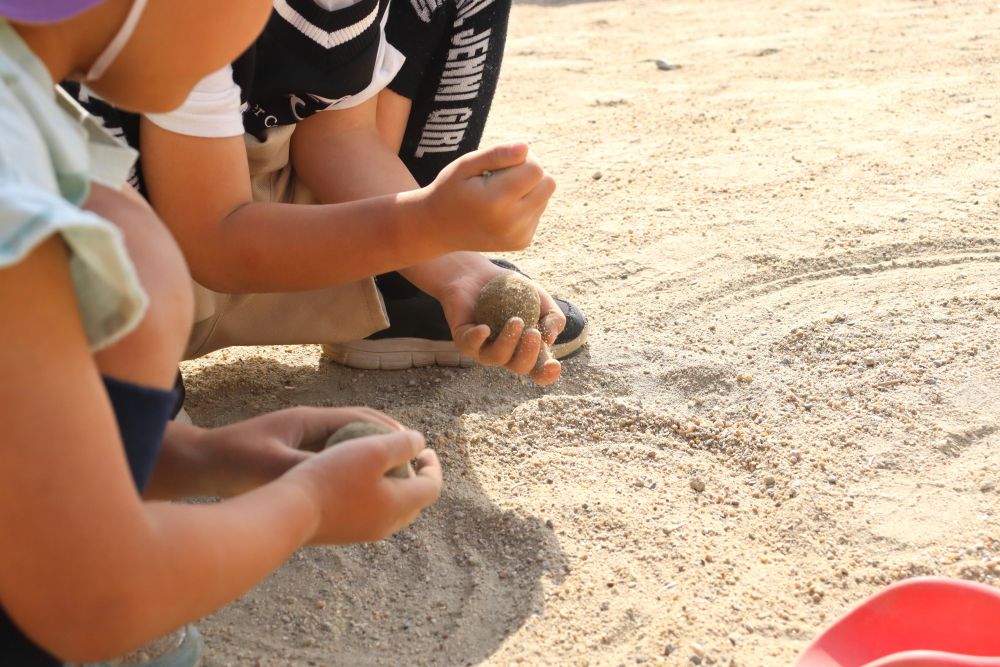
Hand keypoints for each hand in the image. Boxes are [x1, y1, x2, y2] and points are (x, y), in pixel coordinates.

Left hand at [193, 406, 403, 497]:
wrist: (198, 464)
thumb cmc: (230, 462)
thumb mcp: (269, 466)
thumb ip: (303, 468)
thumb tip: (340, 472)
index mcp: (308, 420)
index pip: (359, 418)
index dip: (389, 430)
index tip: (414, 443)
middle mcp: (309, 424)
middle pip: (360, 424)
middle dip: (390, 436)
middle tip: (416, 456)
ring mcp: (303, 437)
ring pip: (349, 438)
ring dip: (375, 448)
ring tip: (399, 468)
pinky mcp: (296, 453)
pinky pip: (335, 453)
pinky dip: (356, 461)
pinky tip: (364, 482)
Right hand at [282, 429, 441, 543]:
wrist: (289, 513)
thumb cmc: (332, 477)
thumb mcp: (372, 449)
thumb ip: (402, 444)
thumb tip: (420, 443)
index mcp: (399, 505)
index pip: (431, 487)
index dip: (433, 466)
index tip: (426, 449)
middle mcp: (386, 525)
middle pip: (415, 503)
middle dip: (418, 481)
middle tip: (410, 460)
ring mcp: (364, 533)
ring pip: (393, 512)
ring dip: (396, 490)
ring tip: (385, 469)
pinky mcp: (343, 534)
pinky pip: (371, 515)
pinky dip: (376, 498)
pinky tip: (357, 482)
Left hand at [409, 254, 564, 385]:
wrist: (479, 274)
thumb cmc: (513, 290)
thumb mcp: (541, 299)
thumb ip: (554, 317)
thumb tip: (548, 338)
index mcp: (526, 349)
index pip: (539, 370)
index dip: (547, 374)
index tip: (554, 365)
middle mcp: (505, 354)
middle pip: (519, 367)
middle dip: (529, 354)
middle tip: (532, 332)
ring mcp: (483, 349)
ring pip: (496, 358)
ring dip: (508, 343)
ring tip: (516, 321)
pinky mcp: (464, 339)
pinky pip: (470, 344)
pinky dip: (478, 338)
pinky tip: (485, 329)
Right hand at [419, 143, 556, 252]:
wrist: (438, 229)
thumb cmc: (451, 190)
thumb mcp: (465, 165)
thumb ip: (496, 154)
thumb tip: (526, 147)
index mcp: (496, 202)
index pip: (536, 169)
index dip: (522, 159)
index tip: (501, 163)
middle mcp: (511, 223)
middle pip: (548, 183)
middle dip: (531, 172)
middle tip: (504, 174)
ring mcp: (519, 236)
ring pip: (546, 197)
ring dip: (528, 189)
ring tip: (500, 193)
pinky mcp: (522, 242)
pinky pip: (538, 212)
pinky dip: (525, 205)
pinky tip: (502, 208)